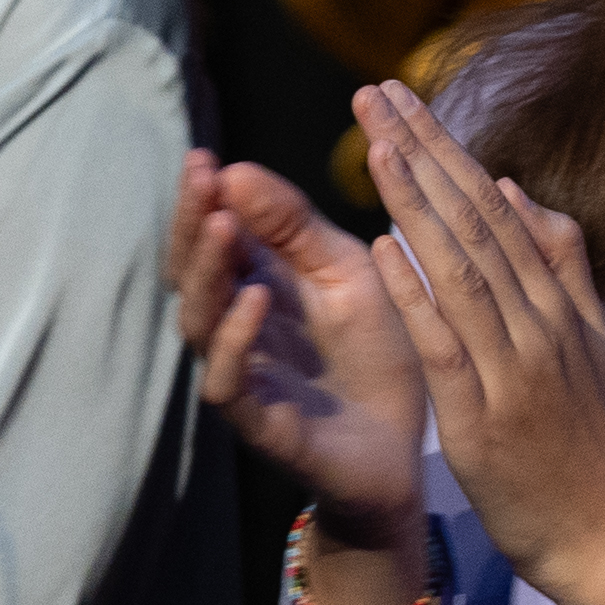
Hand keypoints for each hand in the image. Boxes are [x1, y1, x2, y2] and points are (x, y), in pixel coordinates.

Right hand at [170, 151, 427, 533]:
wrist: (412, 447)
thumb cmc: (378, 352)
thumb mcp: (346, 270)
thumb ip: (296, 226)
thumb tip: (237, 170)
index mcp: (257, 286)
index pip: (210, 238)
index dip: (201, 200)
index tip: (203, 158)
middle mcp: (238, 329)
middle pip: (192, 274)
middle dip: (192, 225)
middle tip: (201, 179)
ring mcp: (245, 376)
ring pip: (201, 323)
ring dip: (208, 272)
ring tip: (221, 226)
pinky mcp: (261, 422)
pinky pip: (229, 381)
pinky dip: (238, 339)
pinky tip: (254, 299)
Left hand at [351, 79, 604, 604]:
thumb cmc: (591, 448)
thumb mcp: (590, 345)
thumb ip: (561, 267)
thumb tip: (519, 190)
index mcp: (558, 304)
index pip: (495, 207)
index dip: (446, 148)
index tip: (404, 98)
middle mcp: (539, 324)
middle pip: (476, 221)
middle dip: (422, 152)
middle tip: (375, 93)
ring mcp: (514, 370)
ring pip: (461, 270)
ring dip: (415, 203)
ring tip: (376, 143)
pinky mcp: (484, 420)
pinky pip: (446, 345)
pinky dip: (417, 294)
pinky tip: (382, 249)